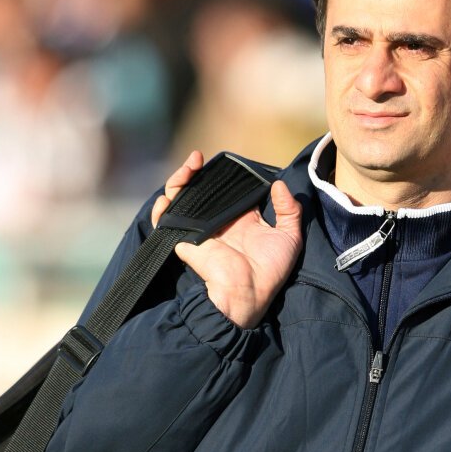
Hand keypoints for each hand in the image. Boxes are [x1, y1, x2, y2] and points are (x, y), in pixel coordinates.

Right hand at [152, 150, 302, 327]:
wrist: (247, 293)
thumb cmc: (270, 270)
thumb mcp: (290, 237)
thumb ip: (289, 210)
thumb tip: (280, 184)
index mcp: (241, 218)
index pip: (227, 189)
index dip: (223, 174)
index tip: (225, 161)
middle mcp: (218, 220)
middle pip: (200, 189)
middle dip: (195, 171)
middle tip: (198, 158)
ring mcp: (200, 228)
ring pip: (181, 199)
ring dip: (178, 180)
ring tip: (188, 167)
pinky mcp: (185, 238)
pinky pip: (164, 222)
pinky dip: (160, 208)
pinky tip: (167, 196)